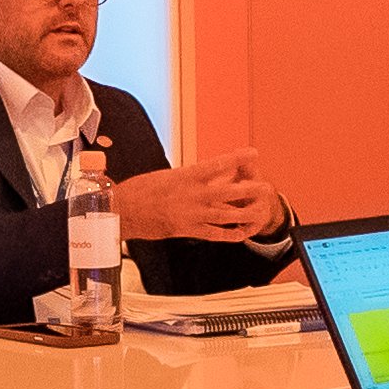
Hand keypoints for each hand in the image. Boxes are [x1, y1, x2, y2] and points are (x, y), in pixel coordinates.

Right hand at [115, 150, 283, 245]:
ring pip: (225, 214)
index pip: (218, 165)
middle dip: (249, 190)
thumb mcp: (165, 176)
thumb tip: (202, 175)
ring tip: (260, 211)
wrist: (123, 210)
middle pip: (228, 191)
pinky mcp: (187, 230)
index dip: (238, 159)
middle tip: (265, 187)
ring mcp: (191, 214)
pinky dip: (229, 234)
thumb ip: (187, 177)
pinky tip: (241, 234)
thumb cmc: (138, 191)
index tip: (253, 154)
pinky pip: (214, 234)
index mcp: (186, 176)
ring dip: (245, 213)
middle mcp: (192, 195)